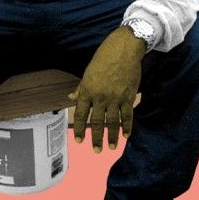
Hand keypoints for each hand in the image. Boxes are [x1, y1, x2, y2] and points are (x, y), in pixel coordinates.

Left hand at [68, 26, 144, 152]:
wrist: (124, 49)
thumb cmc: (104, 57)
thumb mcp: (88, 72)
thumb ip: (81, 87)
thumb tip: (71, 96)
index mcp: (87, 90)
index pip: (81, 114)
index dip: (79, 129)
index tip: (79, 141)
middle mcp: (100, 97)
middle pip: (96, 122)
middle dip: (95, 138)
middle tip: (96, 150)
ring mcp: (115, 98)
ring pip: (112, 122)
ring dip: (112, 136)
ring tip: (111, 147)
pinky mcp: (128, 96)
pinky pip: (127, 115)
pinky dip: (127, 126)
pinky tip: (126, 135)